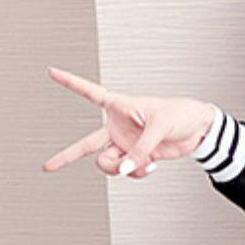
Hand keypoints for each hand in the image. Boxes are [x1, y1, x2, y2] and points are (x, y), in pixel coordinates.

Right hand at [43, 69, 215, 176]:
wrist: (197, 130)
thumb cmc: (179, 115)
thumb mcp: (160, 128)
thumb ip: (141, 150)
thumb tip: (126, 169)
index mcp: (120, 105)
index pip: (90, 93)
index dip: (71, 83)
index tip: (52, 71)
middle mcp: (117, 126)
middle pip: (86, 145)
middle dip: (66, 156)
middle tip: (48, 166)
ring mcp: (124, 144)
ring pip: (107, 164)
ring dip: (121, 169)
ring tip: (141, 164)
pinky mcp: (135, 157)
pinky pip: (126, 171)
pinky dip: (136, 172)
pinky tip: (150, 166)